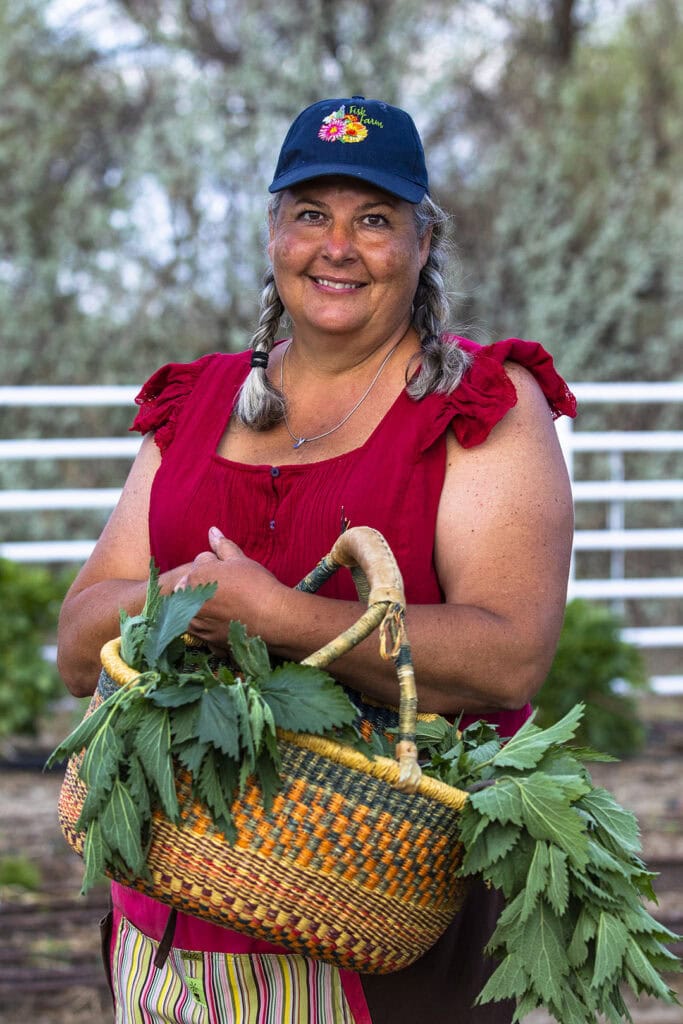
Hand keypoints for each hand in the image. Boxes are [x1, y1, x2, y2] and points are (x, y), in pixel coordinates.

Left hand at [175, 527, 284, 652]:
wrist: (272, 618)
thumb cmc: (256, 585)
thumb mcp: (239, 560)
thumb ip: (221, 546)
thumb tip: (212, 530)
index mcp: (193, 577)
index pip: (200, 563)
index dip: (218, 565)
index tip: (233, 574)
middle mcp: (188, 602)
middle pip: (193, 586)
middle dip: (206, 585)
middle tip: (231, 590)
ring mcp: (195, 623)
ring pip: (195, 608)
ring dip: (206, 606)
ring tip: (231, 605)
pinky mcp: (205, 640)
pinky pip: (203, 628)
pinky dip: (211, 624)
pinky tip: (229, 620)